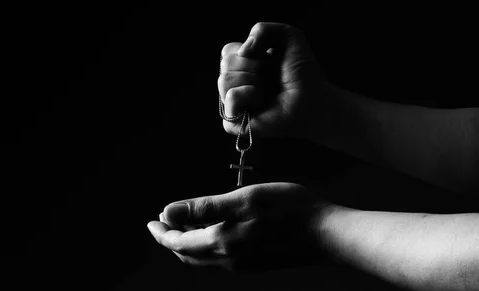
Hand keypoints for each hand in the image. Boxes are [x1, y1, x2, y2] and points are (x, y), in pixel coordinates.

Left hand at [147, 182, 329, 270]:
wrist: (326, 235)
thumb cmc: (289, 209)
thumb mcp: (245, 199)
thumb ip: (204, 207)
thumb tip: (168, 212)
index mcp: (222, 242)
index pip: (178, 242)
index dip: (161, 232)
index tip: (151, 221)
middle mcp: (228, 259)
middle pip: (188, 254)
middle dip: (171, 239)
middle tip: (162, 224)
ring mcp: (242, 265)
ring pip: (203, 258)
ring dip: (188, 243)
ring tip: (184, 226)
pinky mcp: (255, 264)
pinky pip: (220, 260)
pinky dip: (207, 247)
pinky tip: (214, 233)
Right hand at [218, 22, 325, 137]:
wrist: (313, 99)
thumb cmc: (302, 73)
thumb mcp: (288, 36)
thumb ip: (262, 29)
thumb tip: (243, 51)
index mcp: (242, 67)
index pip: (227, 51)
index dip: (250, 51)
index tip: (269, 60)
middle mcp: (235, 85)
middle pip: (226, 63)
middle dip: (254, 65)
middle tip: (270, 77)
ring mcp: (234, 105)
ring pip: (225, 80)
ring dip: (253, 80)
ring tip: (267, 90)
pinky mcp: (235, 123)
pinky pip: (230, 98)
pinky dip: (247, 94)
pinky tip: (262, 100)